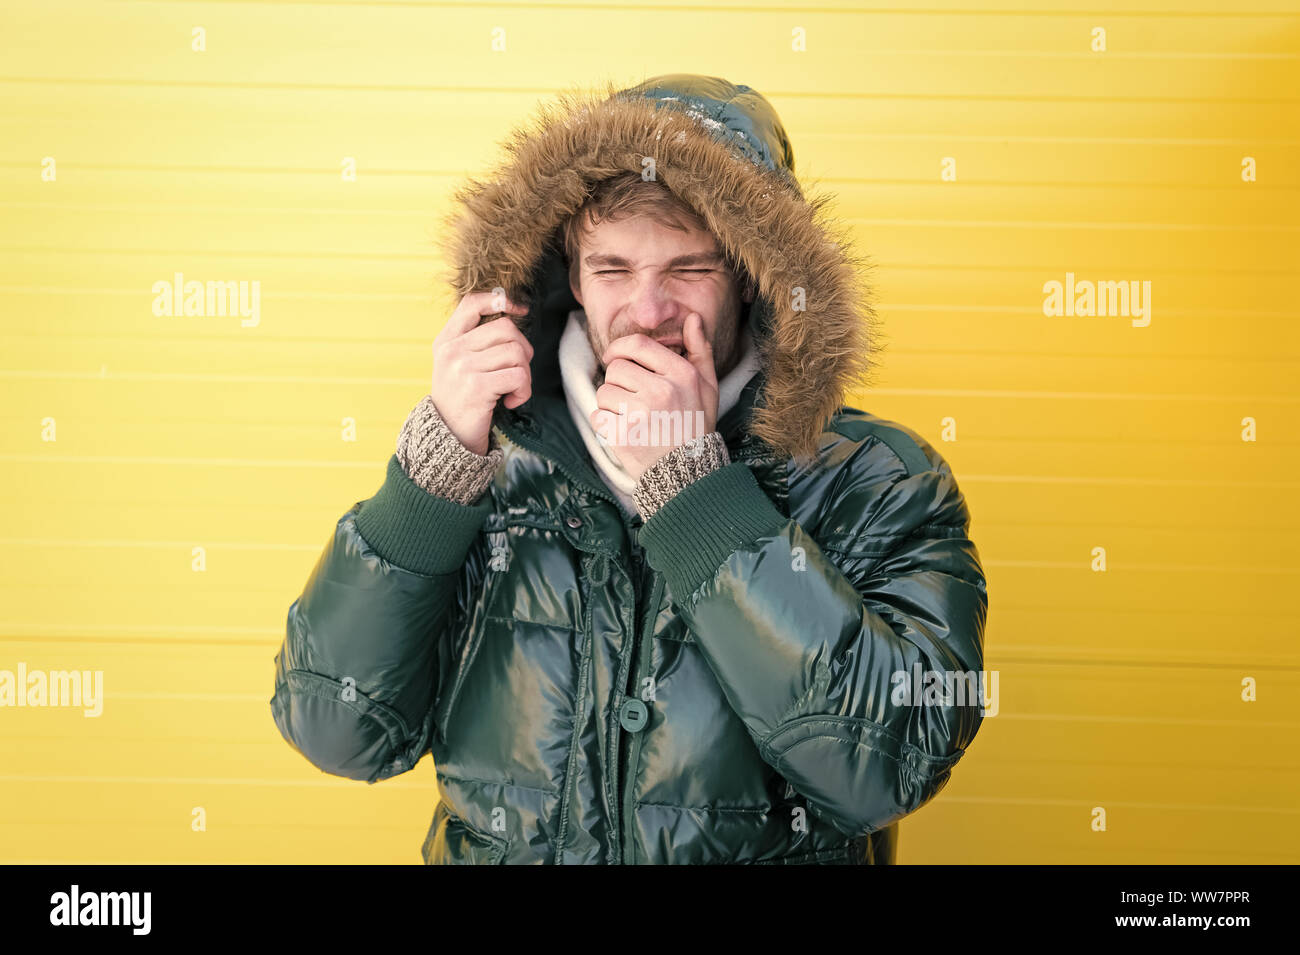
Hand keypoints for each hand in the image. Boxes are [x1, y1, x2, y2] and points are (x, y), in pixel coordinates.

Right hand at [430, 290, 532, 455]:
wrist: (447, 438)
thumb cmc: (462, 399)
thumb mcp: (458, 364)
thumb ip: (476, 340)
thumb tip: (511, 314)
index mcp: (446, 339)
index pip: (472, 303)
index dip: (501, 300)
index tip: (521, 310)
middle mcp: (452, 350)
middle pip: (506, 329)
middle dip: (523, 350)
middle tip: (518, 371)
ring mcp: (462, 367)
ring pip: (516, 353)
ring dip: (524, 375)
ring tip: (512, 390)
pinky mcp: (477, 387)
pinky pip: (518, 376)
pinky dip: (523, 391)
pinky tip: (510, 401)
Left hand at [591, 312, 718, 481]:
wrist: (688, 473)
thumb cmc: (696, 424)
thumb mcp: (707, 386)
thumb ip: (700, 350)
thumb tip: (692, 318)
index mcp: (681, 374)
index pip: (638, 345)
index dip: (620, 348)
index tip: (614, 357)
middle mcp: (661, 391)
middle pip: (616, 368)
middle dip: (618, 381)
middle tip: (632, 398)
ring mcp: (640, 413)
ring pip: (604, 392)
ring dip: (611, 403)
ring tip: (631, 417)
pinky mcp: (623, 434)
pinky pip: (597, 415)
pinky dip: (605, 423)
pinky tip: (624, 432)